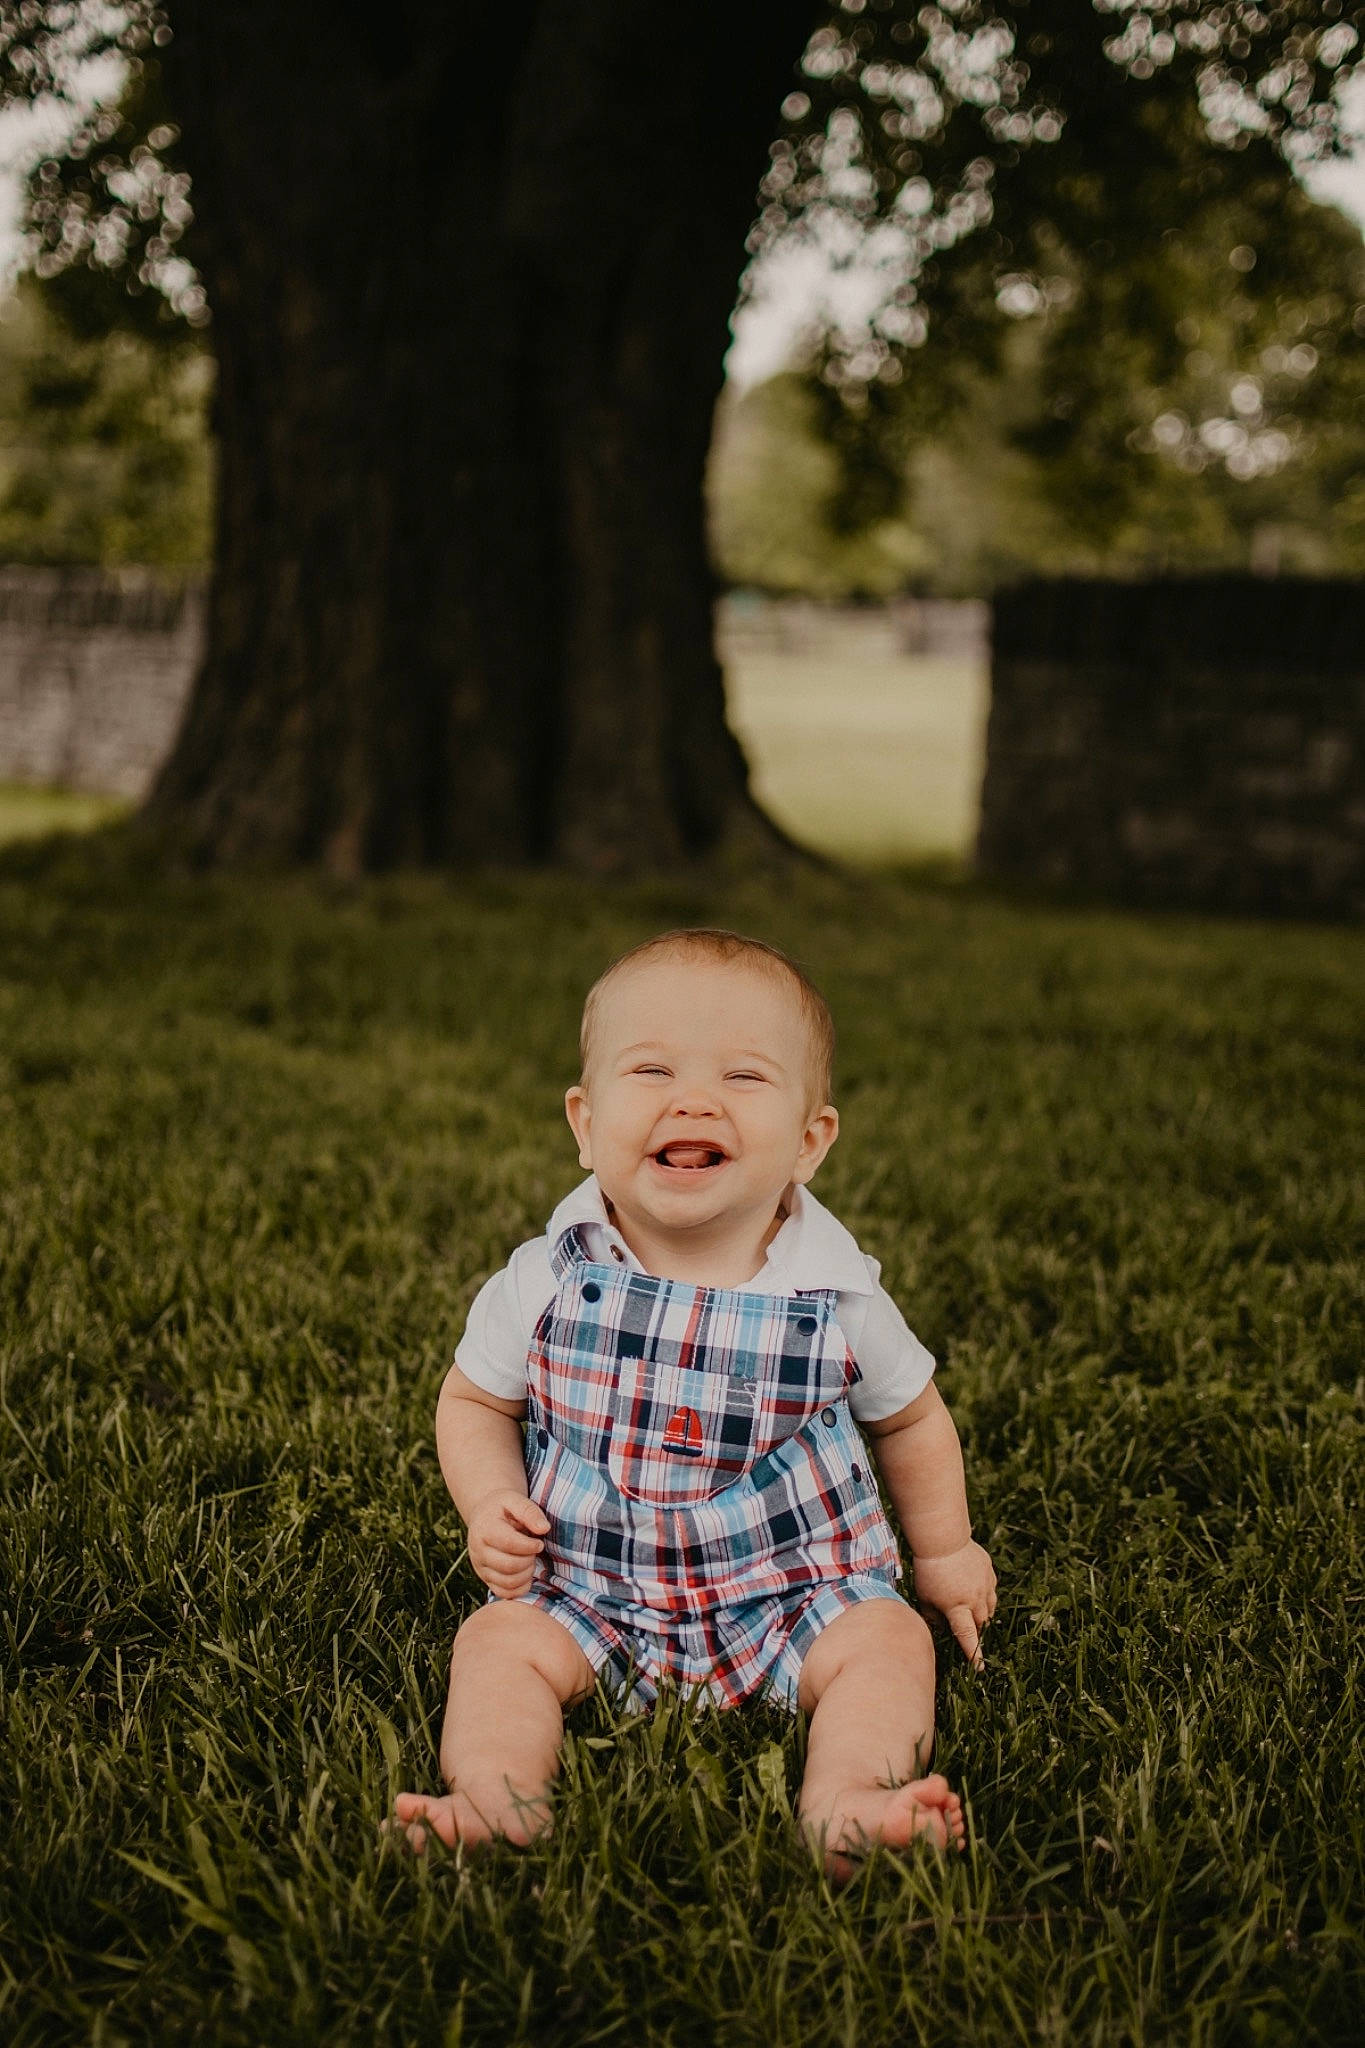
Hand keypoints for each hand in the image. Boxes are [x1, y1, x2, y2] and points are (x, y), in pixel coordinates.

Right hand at [465, 1488, 549, 1598]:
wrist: (484, 1516)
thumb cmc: (503, 1508)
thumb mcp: (515, 1500)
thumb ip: (530, 1511)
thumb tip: (544, 1528)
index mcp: (485, 1528)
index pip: (509, 1543)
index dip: (529, 1546)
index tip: (539, 1542)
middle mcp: (478, 1550)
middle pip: (509, 1566)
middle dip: (529, 1560)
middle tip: (535, 1551)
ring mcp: (480, 1567)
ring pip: (507, 1582)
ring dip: (526, 1574)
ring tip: (530, 1560)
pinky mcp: (485, 1578)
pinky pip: (503, 1593)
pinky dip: (520, 1588)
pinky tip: (526, 1573)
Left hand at [912, 1540, 996, 1669]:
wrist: (943, 1539)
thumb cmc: (928, 1570)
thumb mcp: (924, 1597)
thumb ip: (932, 1616)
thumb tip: (939, 1628)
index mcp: (957, 1608)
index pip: (968, 1638)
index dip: (974, 1655)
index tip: (980, 1668)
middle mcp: (975, 1599)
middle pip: (980, 1623)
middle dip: (975, 1629)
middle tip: (966, 1628)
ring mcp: (984, 1585)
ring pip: (989, 1608)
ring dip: (982, 1614)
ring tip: (970, 1609)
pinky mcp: (989, 1572)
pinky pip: (990, 1590)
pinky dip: (984, 1595)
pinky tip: (973, 1588)